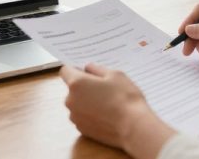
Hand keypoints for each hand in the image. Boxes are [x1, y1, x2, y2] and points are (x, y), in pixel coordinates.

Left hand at [60, 63, 175, 158]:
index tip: (86, 72)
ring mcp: (75, 117)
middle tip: (102, 88)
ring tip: (106, 103)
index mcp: (76, 83)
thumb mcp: (115, 75)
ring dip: (86, 101)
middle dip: (83, 86)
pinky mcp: (81, 129)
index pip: (65, 71)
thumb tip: (88, 69)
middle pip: (72, 88)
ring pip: (77, 103)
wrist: (133, 128)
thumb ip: (97, 69)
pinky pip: (82, 116)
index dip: (75, 69)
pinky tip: (106, 115)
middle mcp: (70, 100)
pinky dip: (90, 114)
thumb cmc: (125, 98)